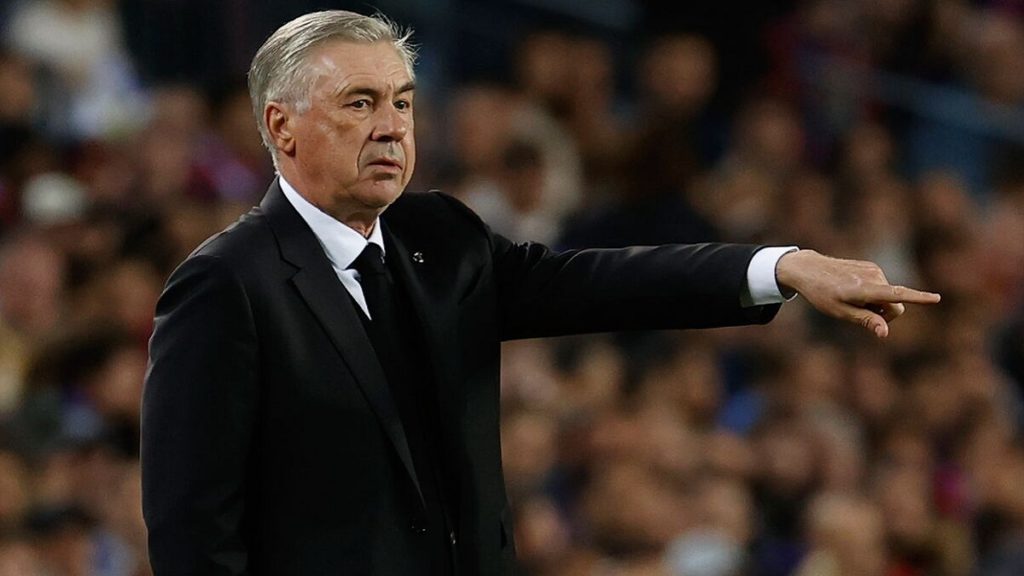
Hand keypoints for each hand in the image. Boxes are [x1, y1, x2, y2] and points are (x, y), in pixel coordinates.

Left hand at [775, 249, 940, 337]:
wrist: (810, 268)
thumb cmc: (823, 294)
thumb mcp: (840, 312)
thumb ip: (866, 321)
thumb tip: (885, 333)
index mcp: (864, 290)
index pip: (896, 295)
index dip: (918, 298)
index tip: (937, 298)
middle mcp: (873, 277)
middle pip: (896, 305)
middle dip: (886, 314)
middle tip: (859, 313)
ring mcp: (874, 270)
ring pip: (890, 296)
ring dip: (877, 303)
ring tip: (852, 298)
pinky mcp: (872, 267)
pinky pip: (883, 287)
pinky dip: (874, 293)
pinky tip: (853, 290)